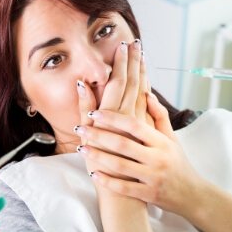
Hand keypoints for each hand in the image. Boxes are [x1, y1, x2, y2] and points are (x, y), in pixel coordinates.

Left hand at [76, 92, 202, 216]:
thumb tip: (147, 93)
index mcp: (162, 142)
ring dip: (99, 157)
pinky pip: (125, 189)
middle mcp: (158, 158)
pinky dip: (108, 181)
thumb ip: (159, 116)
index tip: (95, 112)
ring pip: (121, 165)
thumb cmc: (178, 162)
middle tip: (80, 128)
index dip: (113, 117)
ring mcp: (153, 178)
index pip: (134, 125)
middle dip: (99, 135)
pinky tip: (93, 174)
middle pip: (123, 144)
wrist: (192, 194)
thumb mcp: (172, 138)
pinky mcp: (149, 195)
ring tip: (81, 148)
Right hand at [77, 40, 150, 175]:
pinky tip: (148, 81)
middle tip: (136, 43)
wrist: (123, 188)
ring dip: (143, 72)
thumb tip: (83, 83)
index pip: (119, 80)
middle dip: (134, 61)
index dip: (122, 62)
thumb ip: (85, 108)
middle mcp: (128, 115)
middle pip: (134, 81)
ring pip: (143, 90)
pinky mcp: (146, 130)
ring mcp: (139, 122)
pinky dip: (148, 89)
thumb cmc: (101, 164)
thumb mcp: (87, 135)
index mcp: (113, 114)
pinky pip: (148, 104)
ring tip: (142, 56)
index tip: (124, 45)